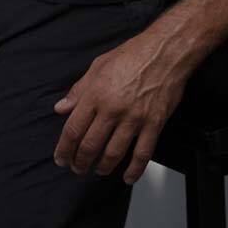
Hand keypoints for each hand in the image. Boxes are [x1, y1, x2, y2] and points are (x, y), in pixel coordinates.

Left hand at [52, 31, 188, 183]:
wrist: (166, 51)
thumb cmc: (133, 54)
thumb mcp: (98, 65)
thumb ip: (79, 90)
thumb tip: (61, 108)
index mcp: (96, 94)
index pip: (73, 129)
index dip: (64, 149)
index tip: (61, 158)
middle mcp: (112, 109)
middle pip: (90, 145)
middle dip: (80, 162)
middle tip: (77, 168)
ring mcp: (134, 118)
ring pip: (113, 153)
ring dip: (103, 167)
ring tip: (99, 170)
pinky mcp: (154, 123)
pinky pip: (142, 153)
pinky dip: (134, 169)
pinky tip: (128, 177)